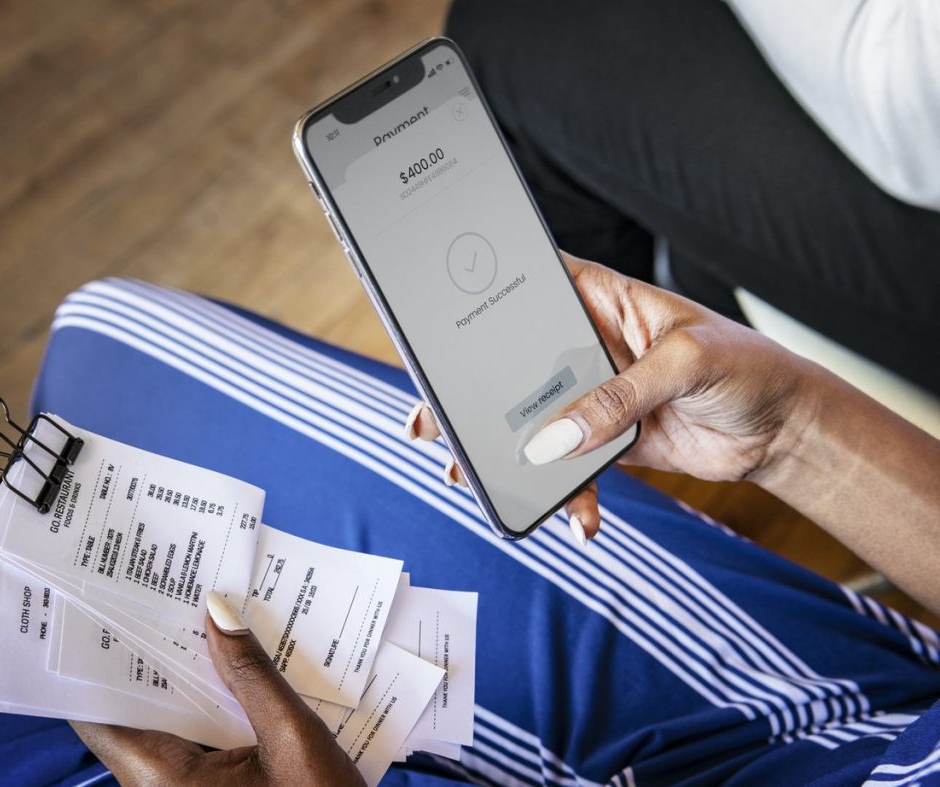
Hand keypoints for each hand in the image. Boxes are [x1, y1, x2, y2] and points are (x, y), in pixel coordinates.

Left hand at [70, 595, 364, 786]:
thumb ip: (252, 674)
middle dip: (158, 657)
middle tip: (174, 601)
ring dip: (187, 683)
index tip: (111, 610)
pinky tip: (234, 675)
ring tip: (208, 626)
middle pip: (136, 713)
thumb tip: (218, 613)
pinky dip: (207, 711)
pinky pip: (190, 746)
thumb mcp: (293, 737)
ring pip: (165, 728)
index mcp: (163, 782)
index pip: (100, 715)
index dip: (99, 661)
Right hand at [407, 253, 812, 542]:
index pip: (529, 286)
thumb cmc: (747, 367)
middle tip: (428, 422)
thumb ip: (618, 397)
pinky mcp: (605, 441)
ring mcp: (592, 396)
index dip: (480, 297)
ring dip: (501, 452)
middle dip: (469, 395)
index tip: (435, 325)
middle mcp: (587, 344)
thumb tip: (554, 440)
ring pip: (531, 421)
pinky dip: (566, 495)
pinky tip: (576, 519)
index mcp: (601, 300)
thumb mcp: (684, 364)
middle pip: (512, 364)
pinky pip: (569, 468)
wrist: (785, 430)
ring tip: (467, 477)